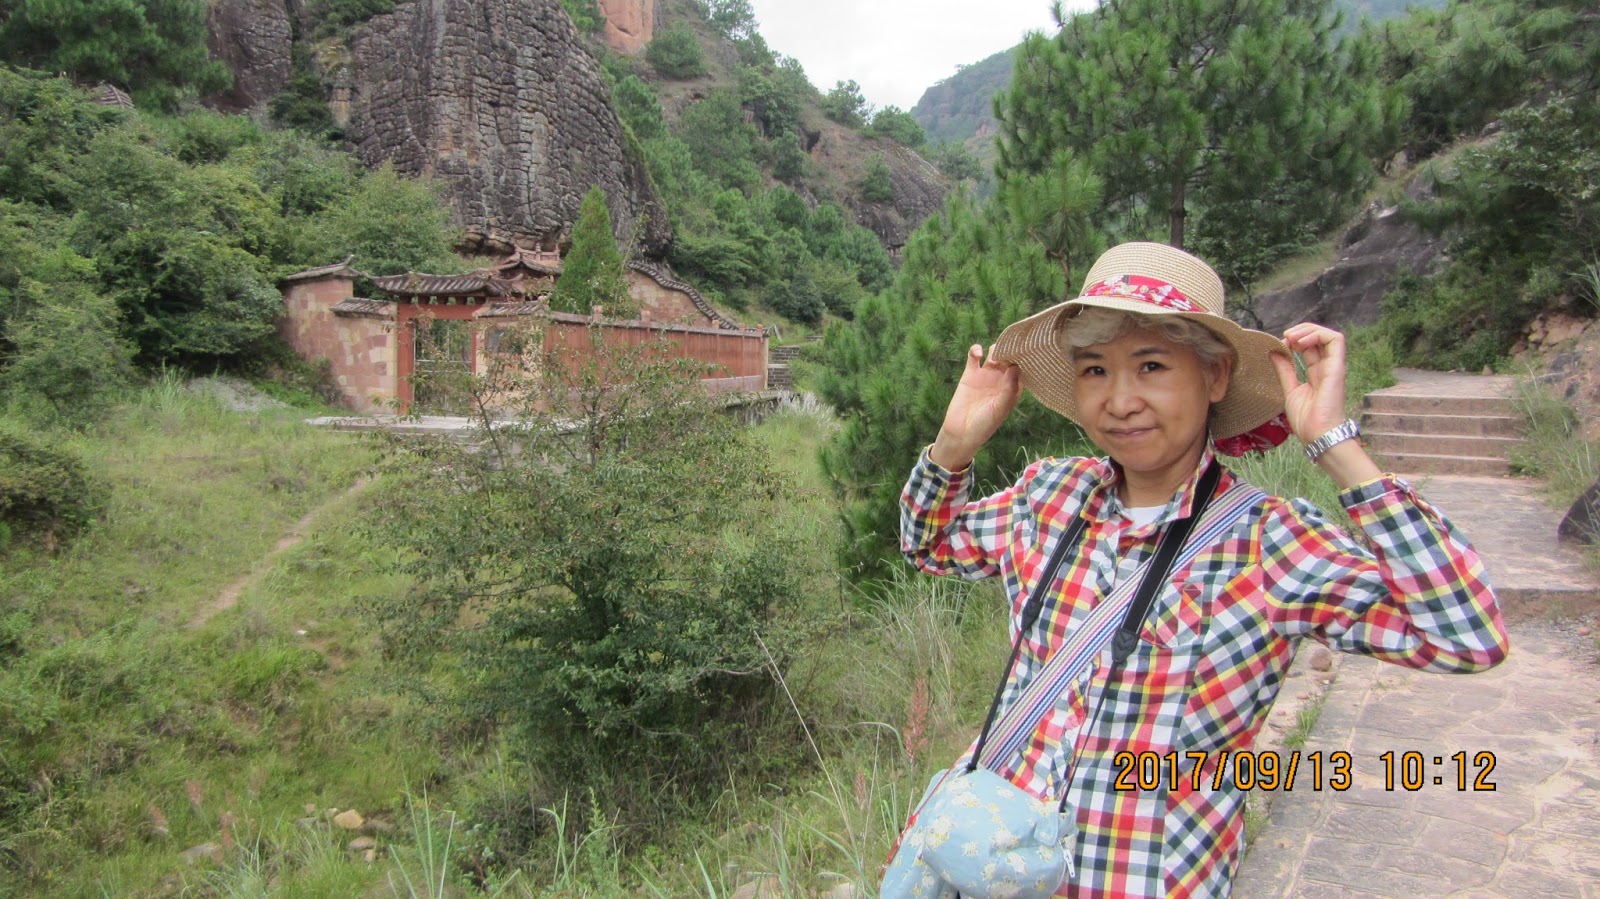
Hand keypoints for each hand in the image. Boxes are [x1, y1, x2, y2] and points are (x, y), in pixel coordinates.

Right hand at [930, 344, 1020, 469]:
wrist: (961, 432)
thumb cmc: (985, 424)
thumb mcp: (1000, 409)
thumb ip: (1009, 389)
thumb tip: (1015, 367)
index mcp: (1013, 388)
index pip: (1022, 369)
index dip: (1024, 359)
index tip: (1026, 351)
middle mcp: (1001, 380)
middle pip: (1009, 358)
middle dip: (1011, 351)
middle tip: (1010, 349)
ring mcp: (986, 375)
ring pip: (994, 354)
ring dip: (997, 348)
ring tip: (996, 353)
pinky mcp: (970, 374)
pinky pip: (973, 357)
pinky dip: (975, 350)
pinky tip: (978, 353)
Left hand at [1270, 323, 1351, 442]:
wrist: (1317, 434)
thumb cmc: (1306, 419)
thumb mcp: (1289, 389)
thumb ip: (1284, 370)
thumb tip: (1274, 351)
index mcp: (1316, 373)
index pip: (1309, 347)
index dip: (1295, 340)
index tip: (1279, 344)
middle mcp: (1327, 367)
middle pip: (1319, 338)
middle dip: (1301, 331)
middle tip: (1285, 337)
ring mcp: (1333, 366)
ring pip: (1329, 335)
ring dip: (1308, 330)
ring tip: (1291, 337)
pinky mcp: (1337, 366)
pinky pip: (1336, 340)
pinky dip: (1317, 334)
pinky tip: (1300, 342)